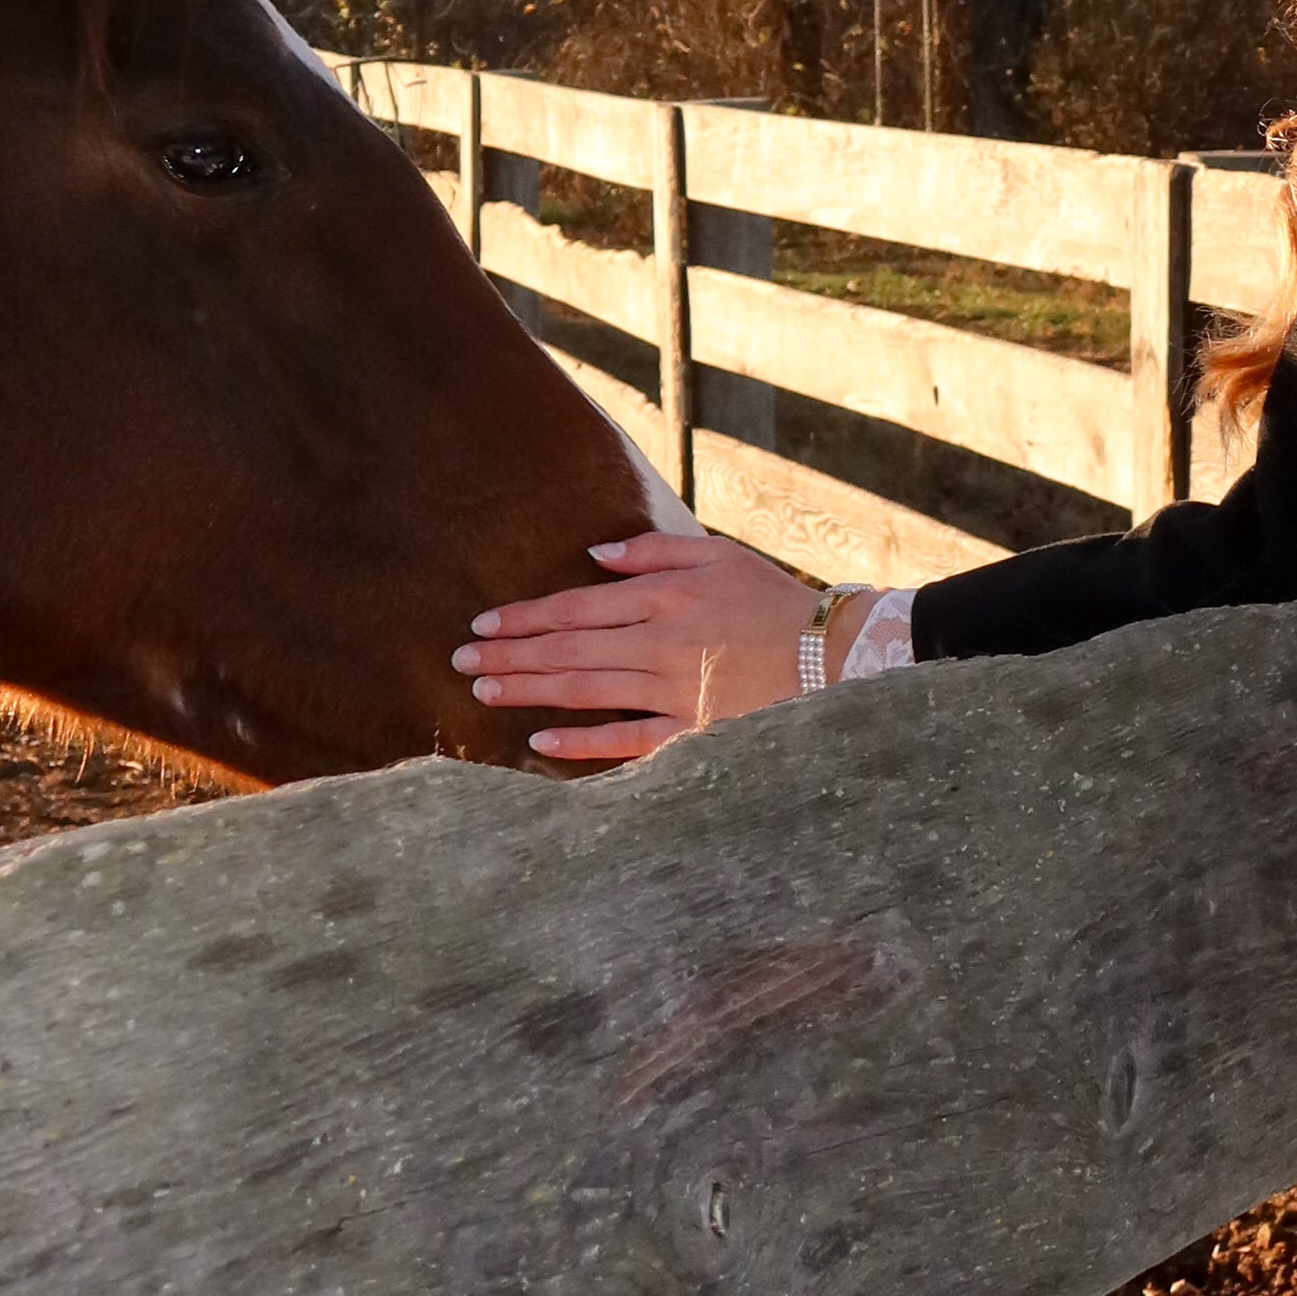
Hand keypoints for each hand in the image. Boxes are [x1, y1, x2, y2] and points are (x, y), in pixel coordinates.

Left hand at [454, 530, 823, 761]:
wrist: (835, 656)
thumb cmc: (776, 602)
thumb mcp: (719, 557)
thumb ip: (654, 554)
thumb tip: (595, 557)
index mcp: (664, 597)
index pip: (576, 608)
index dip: (526, 618)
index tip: (483, 626)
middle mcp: (659, 643)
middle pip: (568, 650)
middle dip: (509, 656)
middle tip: (460, 662)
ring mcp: (673, 691)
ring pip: (584, 690)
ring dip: (529, 690)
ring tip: (483, 691)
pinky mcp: (691, 731)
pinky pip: (626, 739)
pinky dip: (581, 740)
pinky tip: (539, 740)